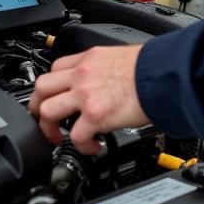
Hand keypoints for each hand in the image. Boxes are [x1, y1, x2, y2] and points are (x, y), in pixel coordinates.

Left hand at [29, 45, 148, 153]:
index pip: (56, 68)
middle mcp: (82, 74)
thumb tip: (104, 81)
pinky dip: (82, 146)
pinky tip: (93, 147)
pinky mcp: (95, 114)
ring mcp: (85, 94)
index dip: (51, 87)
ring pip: (47, 111)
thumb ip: (104, 68)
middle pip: (41, 88)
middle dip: (38, 107)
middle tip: (46, 121)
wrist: (166, 73)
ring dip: (50, 129)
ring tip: (61, 138)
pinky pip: (75, 136)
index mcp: (89, 58)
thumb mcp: (120, 57)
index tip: (53, 98)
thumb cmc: (152, 66)